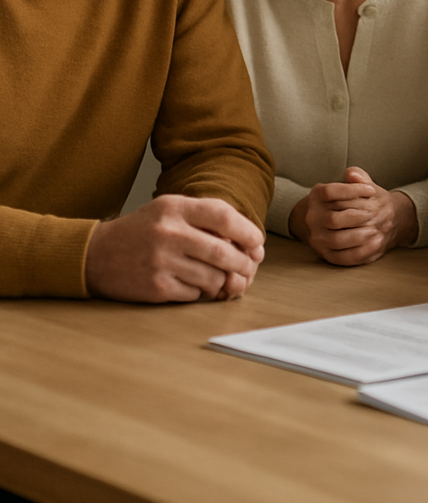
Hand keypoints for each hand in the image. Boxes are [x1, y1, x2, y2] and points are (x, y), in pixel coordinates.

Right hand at [84, 195, 264, 302]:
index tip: (257, 242)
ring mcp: (161, 262)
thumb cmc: (144, 230)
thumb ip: (207, 218)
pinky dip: (203, 291)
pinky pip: (196, 294)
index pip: (224, 216)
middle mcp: (168, 233)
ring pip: (213, 276)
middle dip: (244, 263)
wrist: (96, 255)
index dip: (248, 231)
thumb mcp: (171, 209)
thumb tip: (249, 242)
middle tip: (249, 267)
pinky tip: (198, 284)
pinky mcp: (156, 288)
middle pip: (223, 252)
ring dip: (225, 280)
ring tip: (223, 276)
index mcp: (175, 208)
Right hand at [290, 168, 417, 265]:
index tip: (372, 191)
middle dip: (357, 217)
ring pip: (336, 240)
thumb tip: (352, 174)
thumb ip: (357, 177)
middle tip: (373, 214)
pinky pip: (342, 257)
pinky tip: (375, 242)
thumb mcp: (355, 185)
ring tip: (376, 231)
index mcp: (317, 195)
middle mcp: (312, 217)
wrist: (341, 220)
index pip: (330, 192)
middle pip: (333, 219)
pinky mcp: (325, 253)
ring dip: (359, 236)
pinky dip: (360, 251)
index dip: (353, 191)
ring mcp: (317, 236)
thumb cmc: (351, 200)